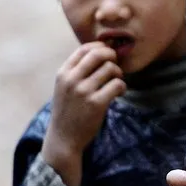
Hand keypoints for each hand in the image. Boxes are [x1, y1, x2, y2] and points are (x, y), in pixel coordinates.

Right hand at [42, 42, 125, 185]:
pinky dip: (122, 87)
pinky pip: (117, 84)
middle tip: (115, 67)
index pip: (84, 48)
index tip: (108, 54)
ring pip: (111, 69)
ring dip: (119, 74)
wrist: (63, 138)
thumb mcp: (64, 87)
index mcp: (63, 73)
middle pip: (99, 54)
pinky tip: (119, 93)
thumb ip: (77, 71)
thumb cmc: (67, 111)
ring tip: (116, 83)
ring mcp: (84, 91)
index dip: (100, 47)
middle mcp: (72, 79)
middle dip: (112, 57)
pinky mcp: (96, 103)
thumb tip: (101, 52)